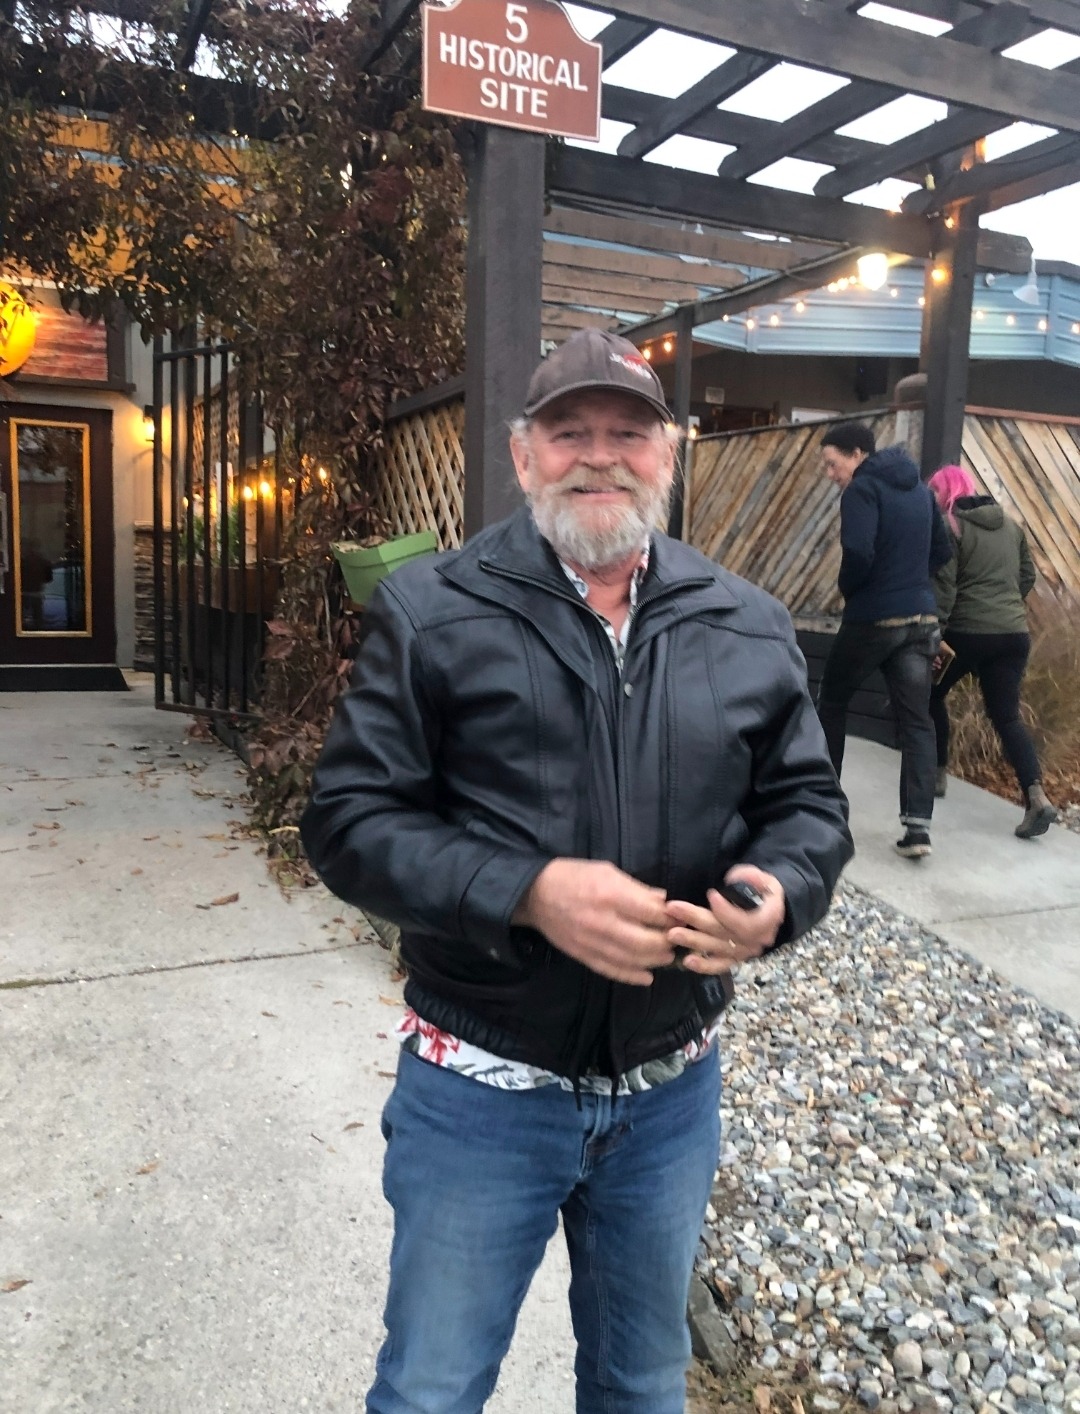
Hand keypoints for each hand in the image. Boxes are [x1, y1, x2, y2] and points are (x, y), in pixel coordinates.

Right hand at [513, 858, 673, 985]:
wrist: (535, 894)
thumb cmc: (573, 876)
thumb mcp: (607, 871)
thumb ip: (637, 888)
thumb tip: (663, 901)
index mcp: (610, 895)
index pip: (651, 913)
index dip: (670, 918)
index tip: (680, 918)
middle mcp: (603, 922)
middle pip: (646, 942)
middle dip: (667, 943)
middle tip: (677, 940)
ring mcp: (592, 942)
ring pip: (632, 960)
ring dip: (655, 960)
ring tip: (666, 956)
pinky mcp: (583, 956)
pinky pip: (612, 970)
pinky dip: (632, 976)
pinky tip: (647, 976)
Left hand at [664, 866, 784, 974]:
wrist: (765, 906)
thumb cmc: (758, 888)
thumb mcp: (760, 876)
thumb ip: (751, 877)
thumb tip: (742, 878)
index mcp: (769, 917)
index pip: (748, 922)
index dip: (728, 911)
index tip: (711, 894)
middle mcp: (758, 939)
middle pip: (725, 932)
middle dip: (697, 919)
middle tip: (673, 909)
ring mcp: (746, 951)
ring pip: (718, 948)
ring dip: (694, 941)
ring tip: (672, 934)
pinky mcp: (735, 958)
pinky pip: (720, 965)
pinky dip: (704, 966)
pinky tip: (687, 961)